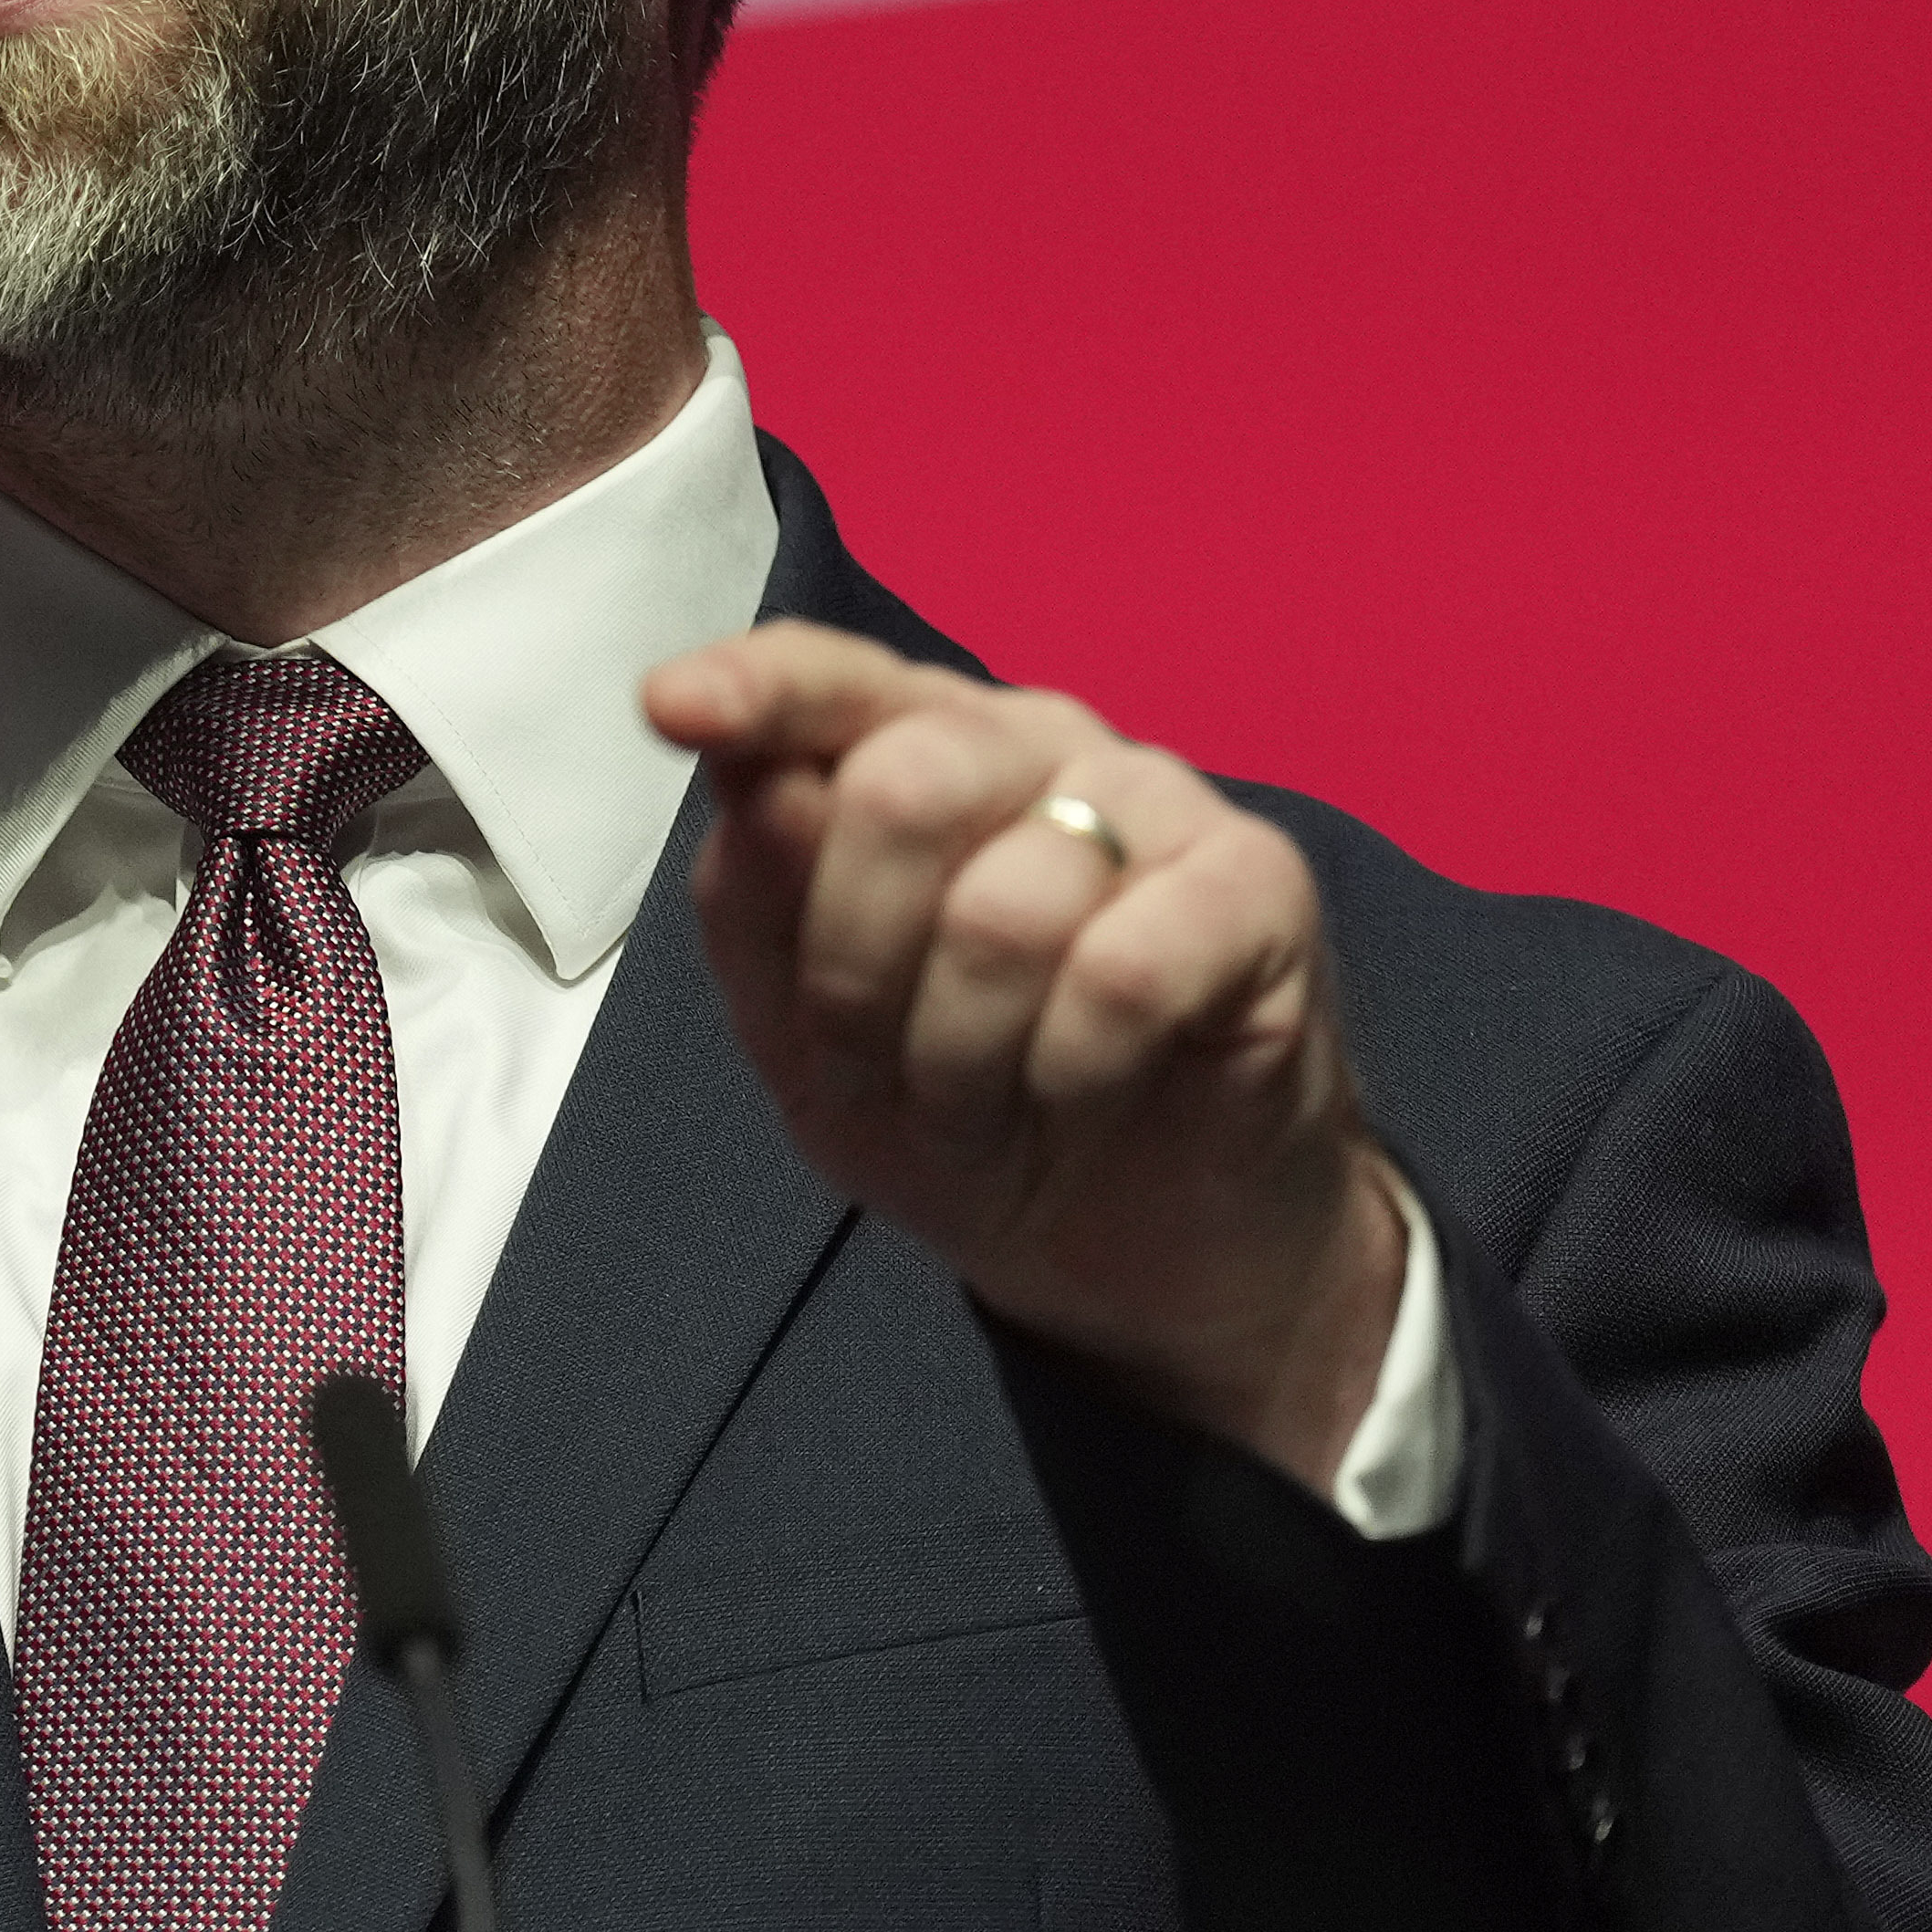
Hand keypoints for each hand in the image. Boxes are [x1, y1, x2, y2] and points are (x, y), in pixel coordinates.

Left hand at [642, 621, 1411, 1494]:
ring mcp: (1157, 799)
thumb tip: (751, 781)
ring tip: (988, 1106)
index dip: (751, 687)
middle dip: (854, 972)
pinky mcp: (1259, 883)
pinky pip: (1124, 971)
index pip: (825, 680)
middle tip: (876, 1069)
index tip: (672, 707)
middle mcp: (1034, 745)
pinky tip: (1083, 1092)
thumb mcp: (806, 1042)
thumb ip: (762, 904)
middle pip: (902, 784)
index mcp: (913, 748)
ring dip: (963, 1060)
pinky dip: (1072, 1071)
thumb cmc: (966, 1112)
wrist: (1137, 1251)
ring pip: (1006, 906)